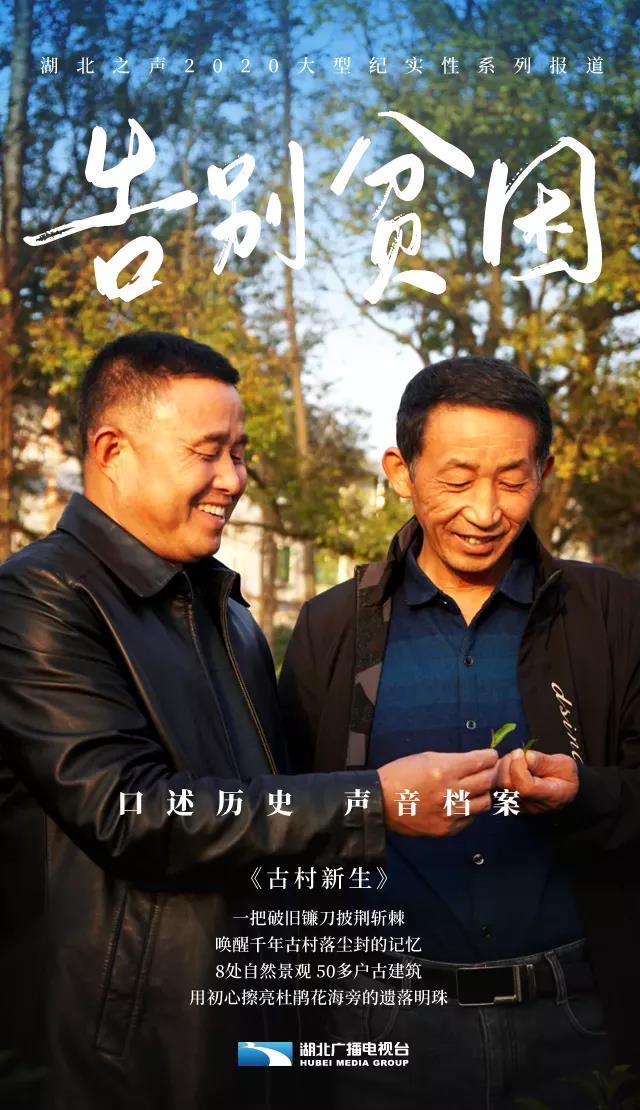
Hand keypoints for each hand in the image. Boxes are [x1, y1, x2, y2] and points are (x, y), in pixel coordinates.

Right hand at [377, 748, 498, 836]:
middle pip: (487, 782)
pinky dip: (468, 811)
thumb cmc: (400, 775)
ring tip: (473, 790)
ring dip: (482, 794)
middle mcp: (451, 791)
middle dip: (489, 774)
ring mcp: (450, 813)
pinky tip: (459, 805)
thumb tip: (475, 762)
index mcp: (445, 769)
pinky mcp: (446, 829)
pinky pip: (470, 819)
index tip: (491, 756)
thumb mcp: (426, 758)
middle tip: (486, 772)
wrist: (379, 802)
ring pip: (484, 803)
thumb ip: (453, 760)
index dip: (490, 757)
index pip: (481, 762)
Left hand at [496, 748, 578, 812]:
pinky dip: (499, 772)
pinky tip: (509, 766)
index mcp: (550, 796)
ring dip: (502, 766)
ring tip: (515, 759)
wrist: (563, 790)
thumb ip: (545, 761)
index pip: (525, 787)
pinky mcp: (508, 801)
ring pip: (498, 785)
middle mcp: (531, 805)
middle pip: (507, 785)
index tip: (522, 753)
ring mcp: (518, 805)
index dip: (518, 767)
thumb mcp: (564, 764)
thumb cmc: (565, 776)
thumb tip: (527, 757)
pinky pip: (496, 786)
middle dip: (508, 763)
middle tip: (518, 753)